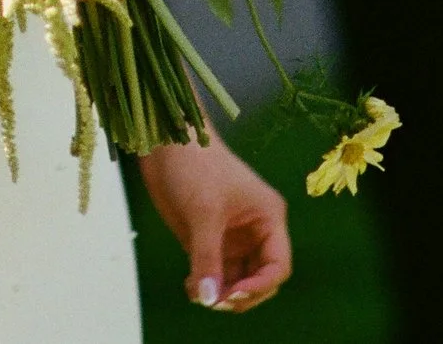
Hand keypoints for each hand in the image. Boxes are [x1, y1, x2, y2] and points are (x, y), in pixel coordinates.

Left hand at [139, 137, 291, 312]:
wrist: (165, 141)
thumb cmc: (196, 166)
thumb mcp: (204, 213)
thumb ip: (208, 258)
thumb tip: (209, 299)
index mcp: (268, 219)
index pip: (278, 266)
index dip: (260, 286)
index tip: (234, 294)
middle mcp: (254, 232)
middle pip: (259, 279)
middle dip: (241, 294)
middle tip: (214, 300)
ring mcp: (230, 237)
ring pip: (235, 279)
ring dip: (220, 293)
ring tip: (199, 295)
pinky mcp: (206, 238)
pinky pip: (213, 271)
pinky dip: (205, 284)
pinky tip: (190, 287)